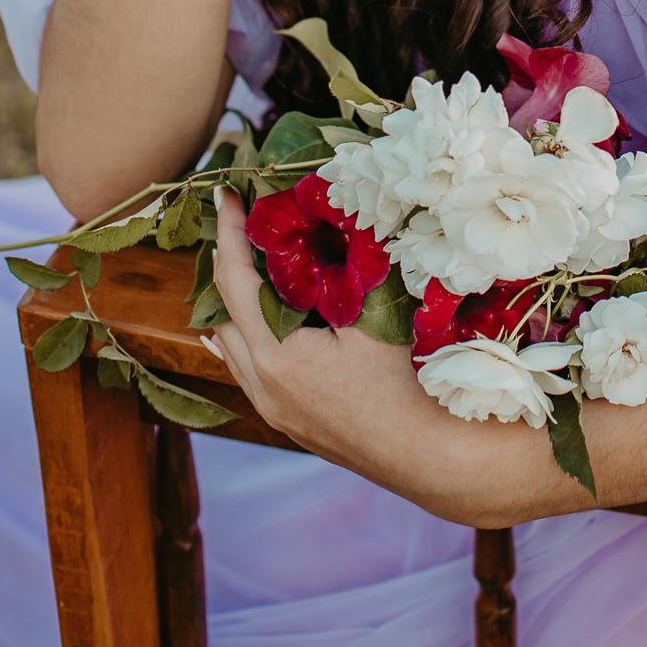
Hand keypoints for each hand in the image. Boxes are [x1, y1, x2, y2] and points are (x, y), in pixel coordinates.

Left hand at [210, 187, 458, 500]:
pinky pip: (246, 370)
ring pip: (232, 346)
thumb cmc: (403, 381)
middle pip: (224, 313)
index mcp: (277, 356)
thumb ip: (354, 262)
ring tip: (243, 262)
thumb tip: (344, 210)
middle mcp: (262, 385)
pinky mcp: (286, 421)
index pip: (236, 280)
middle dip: (227, 262)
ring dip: (234, 303)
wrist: (422, 452)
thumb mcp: (376, 315)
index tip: (224, 193)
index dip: (230, 233)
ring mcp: (271, 408)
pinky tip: (243, 327)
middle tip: (239, 222)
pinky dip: (242, 338)